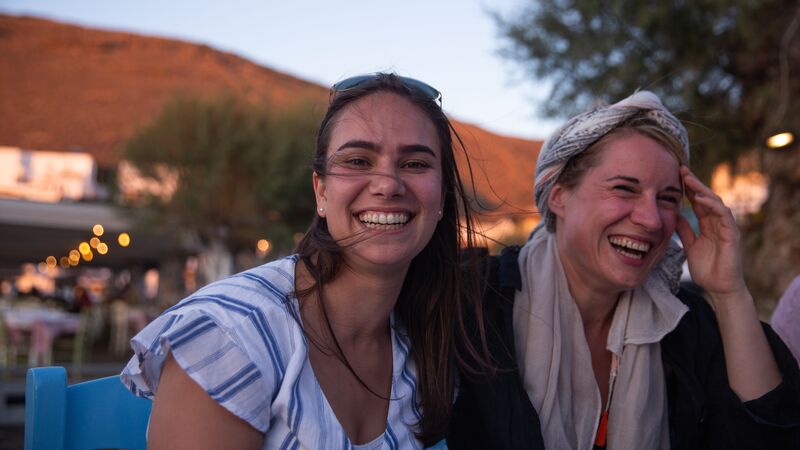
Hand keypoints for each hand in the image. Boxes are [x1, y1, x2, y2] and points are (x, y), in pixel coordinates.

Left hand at [675, 166, 747, 300]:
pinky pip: (724, 215)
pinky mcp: (732, 234)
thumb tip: (674, 215)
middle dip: (694, 183)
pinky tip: (700, 199)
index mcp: (707, 225)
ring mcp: (726, 227)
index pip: (697, 202)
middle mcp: (717, 223)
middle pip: (706, 197)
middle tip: (681, 169)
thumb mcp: (689, 246)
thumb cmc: (706, 269)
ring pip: (715, 202)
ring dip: (702, 190)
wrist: (719, 288)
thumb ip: (684, 231)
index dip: (687, 190)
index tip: (674, 177)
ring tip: (688, 180)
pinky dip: (712, 205)